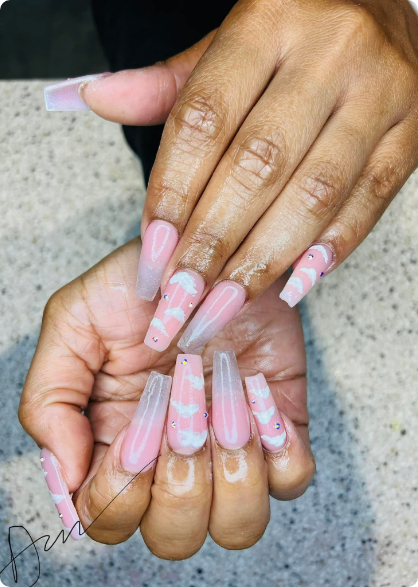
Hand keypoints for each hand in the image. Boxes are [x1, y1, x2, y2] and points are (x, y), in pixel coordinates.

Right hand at [19, 239, 314, 556]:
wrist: (209, 253)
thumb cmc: (141, 287)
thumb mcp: (74, 323)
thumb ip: (49, 400)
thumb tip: (69, 477)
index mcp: (116, 447)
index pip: (109, 519)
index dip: (122, 488)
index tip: (139, 424)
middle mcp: (172, 462)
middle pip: (176, 536)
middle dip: (181, 478)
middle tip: (183, 401)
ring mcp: (229, 451)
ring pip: (238, 525)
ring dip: (232, 465)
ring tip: (225, 394)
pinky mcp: (279, 429)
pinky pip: (290, 479)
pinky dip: (278, 446)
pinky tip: (257, 391)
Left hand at [61, 0, 417, 352]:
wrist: (383, 0)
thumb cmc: (295, 29)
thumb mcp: (226, 44)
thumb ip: (165, 83)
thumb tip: (86, 95)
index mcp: (266, 21)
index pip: (204, 120)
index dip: (174, 193)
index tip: (153, 253)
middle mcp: (327, 52)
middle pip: (258, 165)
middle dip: (214, 242)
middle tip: (182, 299)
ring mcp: (379, 92)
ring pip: (314, 192)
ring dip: (265, 259)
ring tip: (225, 304)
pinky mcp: (413, 130)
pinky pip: (372, 199)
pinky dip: (332, 248)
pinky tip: (295, 283)